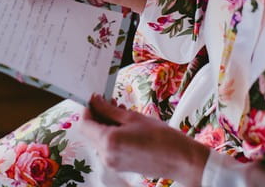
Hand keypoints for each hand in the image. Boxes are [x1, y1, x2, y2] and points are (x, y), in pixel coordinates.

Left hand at [80, 94, 209, 184]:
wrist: (179, 160)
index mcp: (108, 142)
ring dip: (105, 124)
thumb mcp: (133, 117)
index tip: (96, 98)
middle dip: (97, 115)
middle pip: (90, 132)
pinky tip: (125, 124)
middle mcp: (106, 155)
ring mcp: (112, 163)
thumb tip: (95, 101)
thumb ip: (109, 110)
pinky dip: (111, 134)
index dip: (88, 109)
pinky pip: (108, 147)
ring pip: (99, 139)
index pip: (84, 123)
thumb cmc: (161, 137)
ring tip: (120, 110)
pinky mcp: (119, 166)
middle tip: (109, 101)